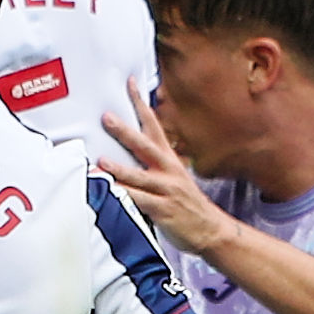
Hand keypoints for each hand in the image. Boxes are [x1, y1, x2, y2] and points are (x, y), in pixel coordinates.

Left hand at [97, 97, 231, 256]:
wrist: (211, 230)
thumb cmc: (187, 204)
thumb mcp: (173, 177)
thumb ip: (151, 164)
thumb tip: (128, 148)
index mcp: (169, 160)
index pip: (154, 125)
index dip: (141, 103)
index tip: (130, 84)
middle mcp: (168, 171)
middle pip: (146, 146)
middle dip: (126, 131)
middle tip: (107, 117)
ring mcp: (167, 190)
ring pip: (141, 176)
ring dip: (121, 168)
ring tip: (102, 161)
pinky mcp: (164, 210)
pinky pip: (142, 202)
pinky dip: (126, 197)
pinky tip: (112, 193)